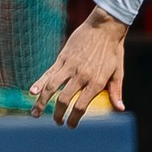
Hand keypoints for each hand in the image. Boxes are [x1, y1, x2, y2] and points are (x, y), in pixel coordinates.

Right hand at [27, 8, 128, 126]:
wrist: (106, 26)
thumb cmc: (113, 50)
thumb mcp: (118, 72)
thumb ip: (115, 91)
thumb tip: (120, 108)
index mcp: (97, 82)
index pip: (81, 106)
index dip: (74, 119)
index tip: (70, 125)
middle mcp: (82, 76)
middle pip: (64, 100)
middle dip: (58, 114)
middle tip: (56, 122)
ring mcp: (70, 66)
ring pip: (52, 87)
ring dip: (42, 102)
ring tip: (35, 113)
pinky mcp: (63, 57)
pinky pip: (49, 73)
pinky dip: (39, 83)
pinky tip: (32, 92)